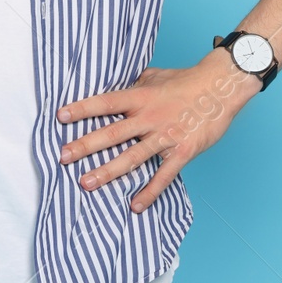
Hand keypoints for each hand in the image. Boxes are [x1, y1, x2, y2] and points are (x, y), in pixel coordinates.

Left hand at [55, 49, 259, 213]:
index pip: (105, 102)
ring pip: (131, 157)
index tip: (60, 117)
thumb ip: (133, 85)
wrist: (220, 88)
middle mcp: (148, 117)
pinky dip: (149, 192)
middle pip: (112, 133)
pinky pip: (163, 176)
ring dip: (108, 172)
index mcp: (139, 97)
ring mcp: (165, 136)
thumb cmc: (185, 80)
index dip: (82, 109)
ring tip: (86, 183)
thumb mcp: (154, 76)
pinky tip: (135, 206)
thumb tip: (114, 85)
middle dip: (85, 146)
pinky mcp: (182, 152)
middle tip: (63, 156)